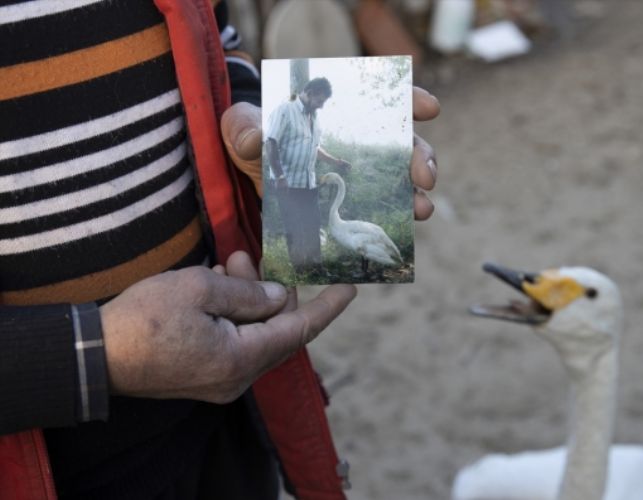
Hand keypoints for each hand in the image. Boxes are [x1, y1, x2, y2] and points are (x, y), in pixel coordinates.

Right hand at [100, 252, 356, 402]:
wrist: (93, 355)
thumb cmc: (143, 319)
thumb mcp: (199, 288)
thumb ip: (246, 292)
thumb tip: (277, 296)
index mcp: (241, 358)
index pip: (299, 330)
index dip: (326, 307)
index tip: (349, 288)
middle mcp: (237, 377)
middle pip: (276, 331)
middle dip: (271, 291)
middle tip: (248, 258)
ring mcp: (220, 381)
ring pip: (255, 334)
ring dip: (248, 299)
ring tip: (227, 263)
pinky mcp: (204, 377)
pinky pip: (235, 343)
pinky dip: (234, 315)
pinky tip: (217, 286)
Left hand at [221, 87, 440, 219]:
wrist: (245, 170)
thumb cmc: (249, 137)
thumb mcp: (240, 127)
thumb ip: (244, 129)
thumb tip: (254, 141)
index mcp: (340, 112)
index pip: (382, 101)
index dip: (410, 100)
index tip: (428, 108)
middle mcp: (360, 140)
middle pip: (404, 143)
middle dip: (422, 157)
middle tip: (425, 177)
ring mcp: (360, 173)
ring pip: (402, 178)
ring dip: (417, 194)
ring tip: (422, 209)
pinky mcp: (352, 201)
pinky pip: (383, 207)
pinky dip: (399, 215)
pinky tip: (408, 226)